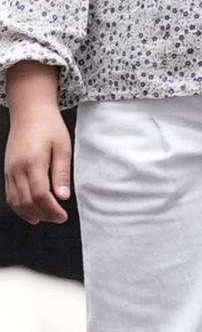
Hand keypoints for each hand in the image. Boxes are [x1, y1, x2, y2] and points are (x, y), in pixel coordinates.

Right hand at [4, 70, 71, 223]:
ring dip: (30, 213)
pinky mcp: (7, 170)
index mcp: (33, 162)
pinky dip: (19, 206)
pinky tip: (30, 211)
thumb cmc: (49, 126)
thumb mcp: (63, 147)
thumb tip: (63, 196)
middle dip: (43, 214)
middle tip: (58, 218)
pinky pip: (10, 194)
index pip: (40, 195)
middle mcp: (17, 169)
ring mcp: (9, 170)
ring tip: (46, 218)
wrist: (30, 112)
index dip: (51, 209)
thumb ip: (62, 173)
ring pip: (15, 201)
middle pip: (26, 202)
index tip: (63, 216)